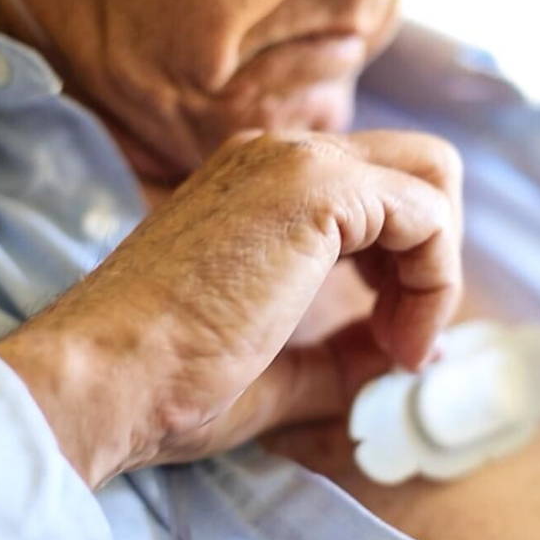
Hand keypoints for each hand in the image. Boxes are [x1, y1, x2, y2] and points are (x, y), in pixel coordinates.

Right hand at [0, 130, 463, 487]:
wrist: (103, 378)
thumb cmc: (167, 383)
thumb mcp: (279, 367)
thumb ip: (345, 355)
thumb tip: (408, 355)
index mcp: (260, 184)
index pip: (376, 193)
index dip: (405, 269)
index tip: (390, 348)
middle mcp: (279, 155)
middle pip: (416, 169)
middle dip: (434, 253)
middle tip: (406, 335)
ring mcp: (295, 161)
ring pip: (430, 180)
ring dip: (436, 270)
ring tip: (400, 348)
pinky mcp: (315, 187)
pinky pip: (427, 213)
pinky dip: (435, 281)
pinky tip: (399, 341)